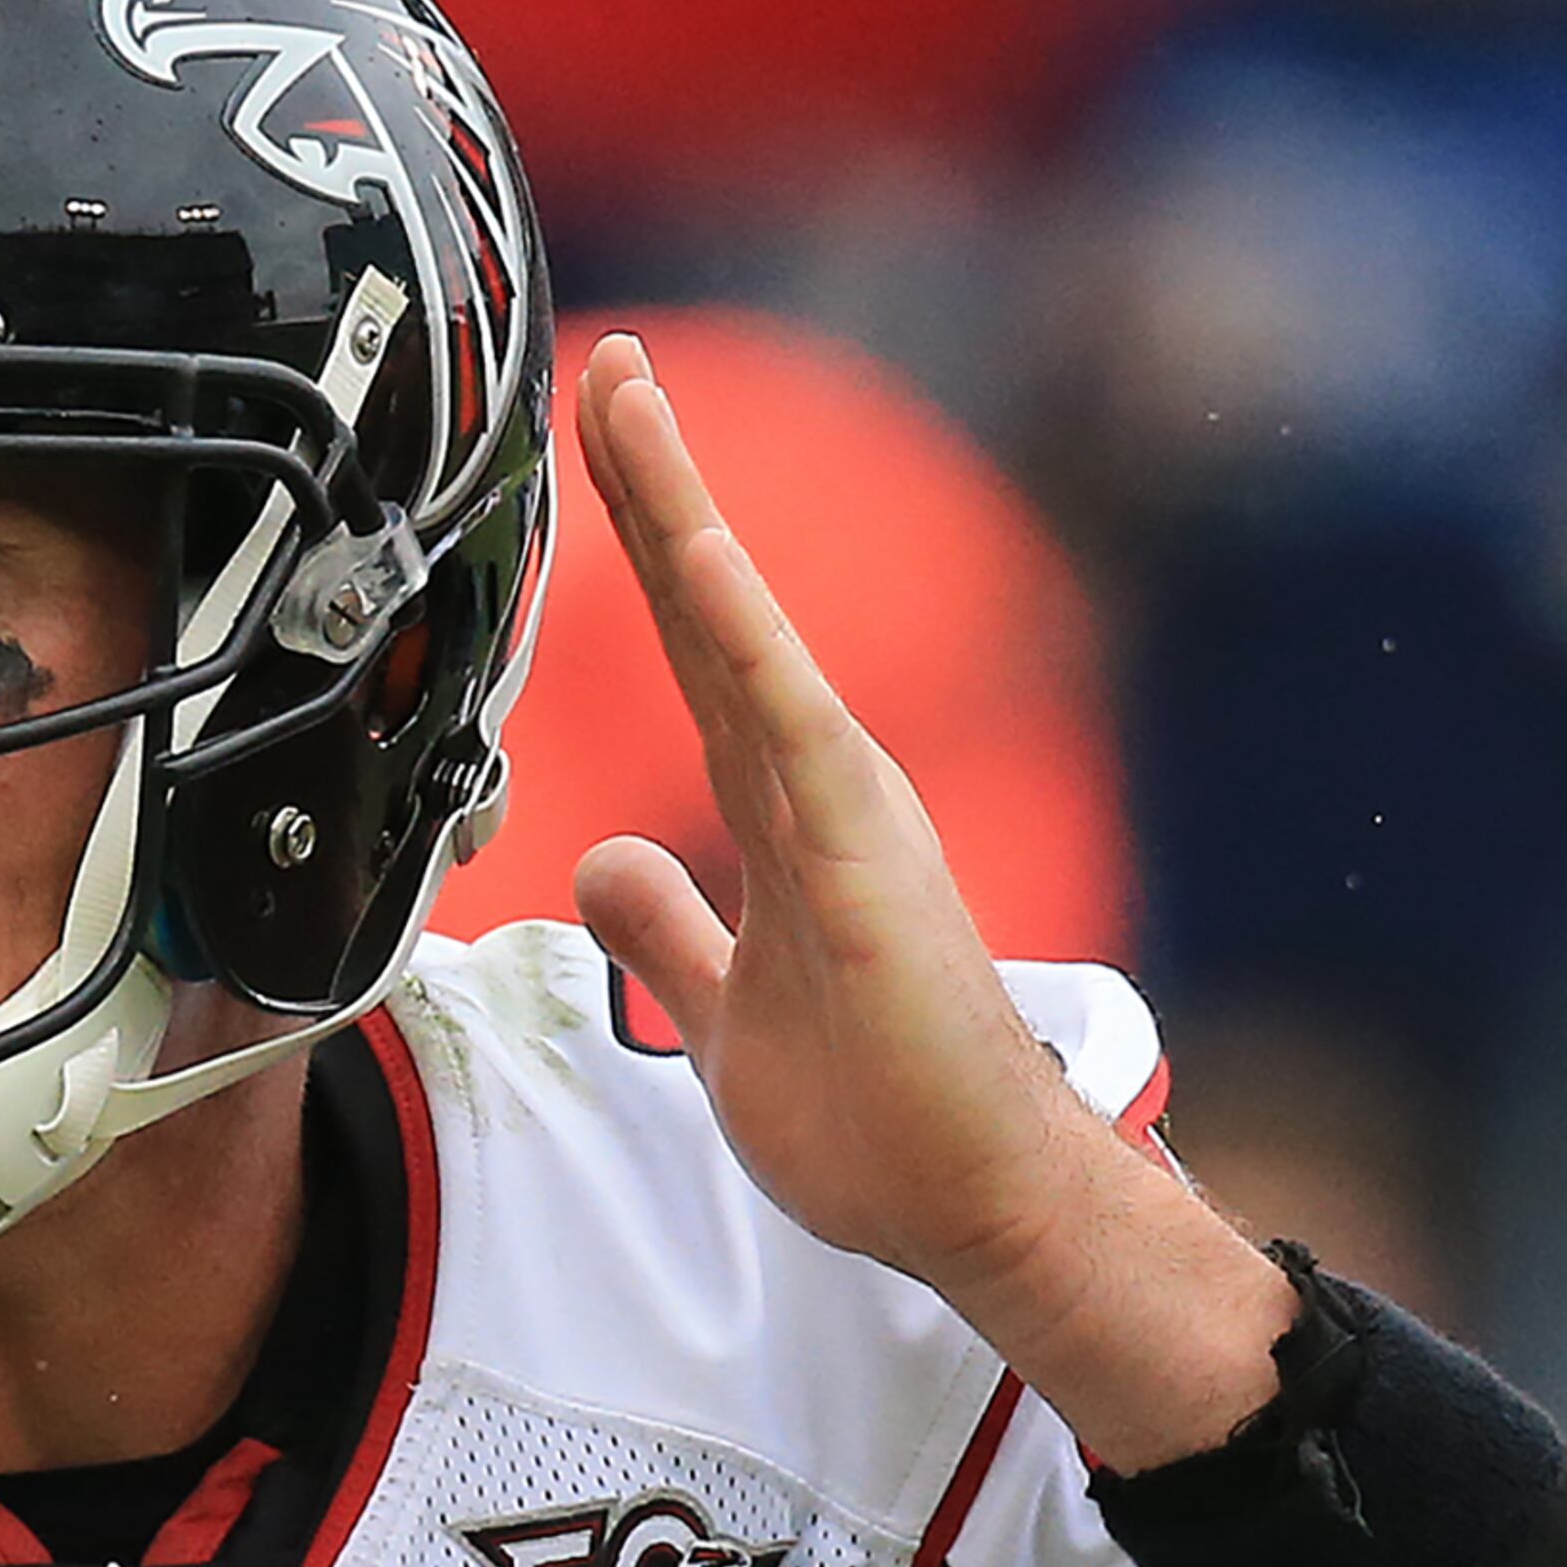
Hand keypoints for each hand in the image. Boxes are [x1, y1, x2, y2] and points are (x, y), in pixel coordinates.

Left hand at [564, 335, 1288, 1468]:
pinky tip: (684, 545)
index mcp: (783, 813)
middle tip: (598, 364)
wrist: (974, 1202)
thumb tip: (609, 859)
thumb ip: (668, 928)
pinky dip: (734, 626)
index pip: (693, 656)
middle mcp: (816, 785)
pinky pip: (783, 717)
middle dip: (650, 485)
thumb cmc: (875, 1118)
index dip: (640, 554)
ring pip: (740, 630)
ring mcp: (842, 808)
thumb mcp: (721, 1012)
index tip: (592, 451)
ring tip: (622, 398)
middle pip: (711, 609)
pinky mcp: (859, 854)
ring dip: (678, 512)